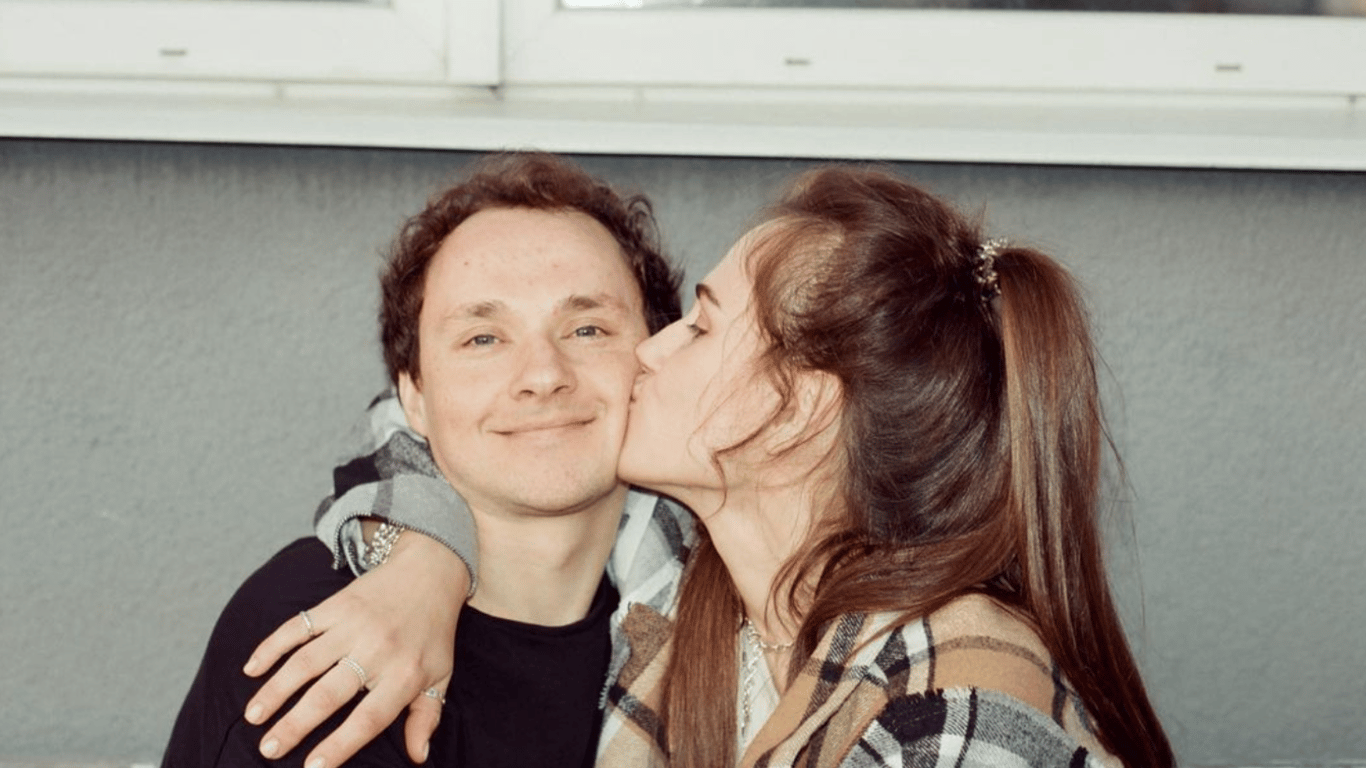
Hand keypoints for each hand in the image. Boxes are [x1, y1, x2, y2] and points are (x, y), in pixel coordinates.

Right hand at [242, 531, 470, 765]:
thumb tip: (417, 756)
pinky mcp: (336, 605)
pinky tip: (251, 668)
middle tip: (268, 749)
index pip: (368, 718)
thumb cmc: (433, 632)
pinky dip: (271, 646)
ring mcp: (353, 625)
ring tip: (254, 716)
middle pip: (328, 694)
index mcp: (404, 674)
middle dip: (295, 724)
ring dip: (275, 690)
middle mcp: (376, 650)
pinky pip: (297, 627)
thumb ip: (427, 716)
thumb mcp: (440, 675)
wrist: (430, 571)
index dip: (340, 745)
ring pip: (305, 662)